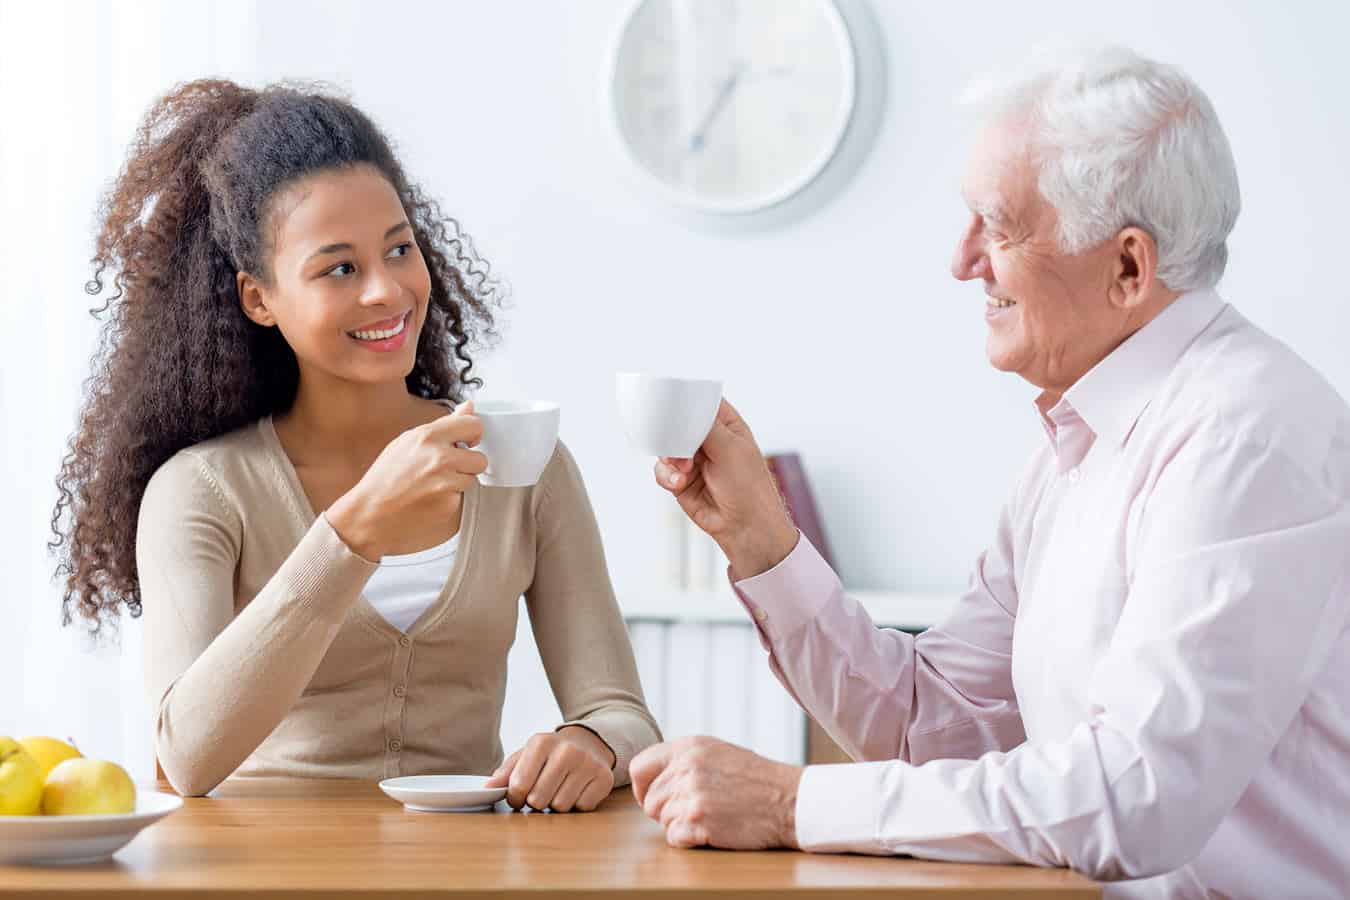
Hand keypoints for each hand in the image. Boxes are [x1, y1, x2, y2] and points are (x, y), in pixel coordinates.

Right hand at [326, 401, 486, 558]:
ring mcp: (446, 483)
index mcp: (428, 437)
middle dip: (468, 463)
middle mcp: (440, 458)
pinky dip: (449, 498)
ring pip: (472, 479)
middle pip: (480, 458)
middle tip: (449, 467)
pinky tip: (430, 497)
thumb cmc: (385, 477)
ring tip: (434, 483)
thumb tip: (467, 408)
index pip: (473, 425)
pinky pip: (461, 497)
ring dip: (459, 481)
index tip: (468, 440)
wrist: (371, 511)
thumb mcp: (407, 441)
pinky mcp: (449, 505)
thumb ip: (442, 425)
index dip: (473, 433)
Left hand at [485, 726, 615, 812]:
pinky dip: (576, 805)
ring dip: (556, 804)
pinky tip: (576, 790)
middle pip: (538, 800)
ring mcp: (588, 763)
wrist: (589, 743)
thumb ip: (505, 773)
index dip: (515, 797)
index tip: (518, 796)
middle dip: (536, 802)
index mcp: (541, 742)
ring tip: (559, 789)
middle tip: (541, 792)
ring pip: (560, 807)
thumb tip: (487, 788)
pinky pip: (582, 808)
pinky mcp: (604, 778)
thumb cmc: (550, 755)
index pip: (518, 785)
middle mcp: (567, 750)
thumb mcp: (526, 756)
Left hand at [630, 736, 801, 849]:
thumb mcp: (717, 752)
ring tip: (710, 816)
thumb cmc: (755, 779)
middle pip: (649, 801)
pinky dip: (689, 839)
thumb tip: (651, 775)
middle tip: (694, 811)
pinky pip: (674, 838)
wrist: (788, 800)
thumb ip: (683, 759)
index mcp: (688, 747)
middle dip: (666, 811)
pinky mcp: (700, 822)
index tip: (652, 797)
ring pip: (662, 820)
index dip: (642, 787)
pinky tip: (711, 829)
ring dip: (680, 824)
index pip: (639, 766)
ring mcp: (692, 795)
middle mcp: (686, 768)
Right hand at [654, 399, 798, 578]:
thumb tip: (684, 409)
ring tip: (683, 469)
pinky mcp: (680, 480)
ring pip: (666, 448)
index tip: (671, 404)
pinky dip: (667, 476)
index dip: (686, 401)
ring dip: (670, 458)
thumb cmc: (749, 488)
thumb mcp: (730, 449)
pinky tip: (679, 483)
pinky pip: (662, 470)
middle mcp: (708, 440)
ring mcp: (693, 460)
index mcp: (726, 425)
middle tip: (678, 446)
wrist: (744, 527)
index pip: (701, 402)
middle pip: (677, 424)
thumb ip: (705, 427)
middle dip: (673, 435)